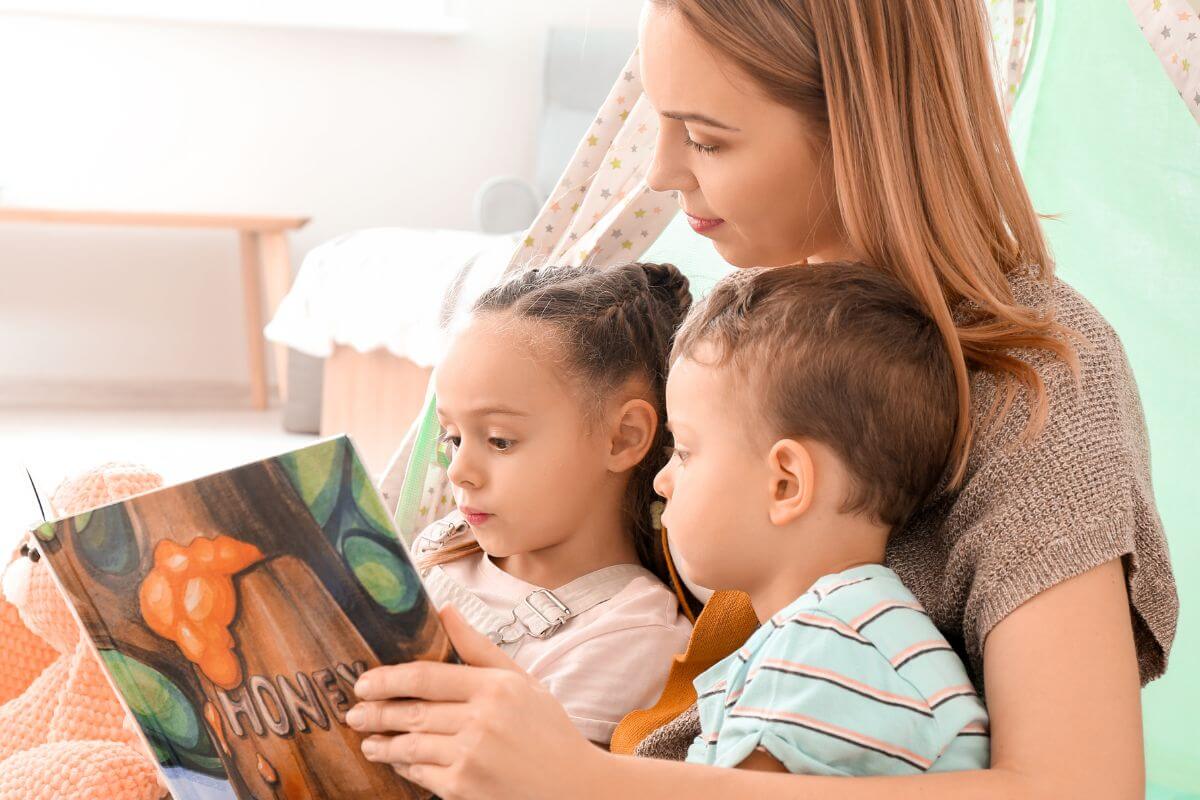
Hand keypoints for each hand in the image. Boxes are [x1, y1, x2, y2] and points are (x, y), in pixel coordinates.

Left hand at [349, 606, 603, 799]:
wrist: (574, 786)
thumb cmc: (547, 730)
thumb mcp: (521, 680)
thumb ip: (478, 647)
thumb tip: (444, 609)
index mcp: (495, 686)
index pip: (426, 677)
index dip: (388, 679)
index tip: (364, 682)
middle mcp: (482, 719)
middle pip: (411, 711)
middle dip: (375, 712)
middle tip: (354, 712)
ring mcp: (471, 756)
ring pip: (410, 745)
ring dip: (383, 744)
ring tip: (369, 741)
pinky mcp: (464, 787)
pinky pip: (421, 774)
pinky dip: (405, 767)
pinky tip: (397, 762)